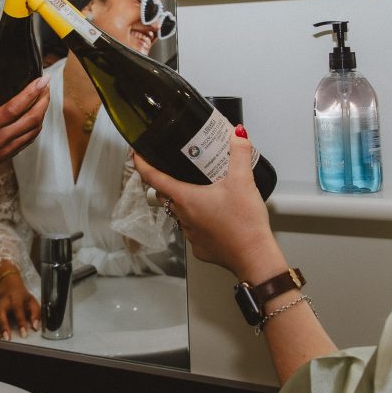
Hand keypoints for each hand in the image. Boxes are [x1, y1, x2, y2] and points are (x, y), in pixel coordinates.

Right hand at [0, 75, 49, 231]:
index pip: (15, 107)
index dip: (31, 92)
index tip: (42, 80)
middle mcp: (0, 139)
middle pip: (32, 118)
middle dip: (44, 100)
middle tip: (46, 86)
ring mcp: (6, 149)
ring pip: (34, 130)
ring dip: (42, 113)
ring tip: (44, 98)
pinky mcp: (7, 155)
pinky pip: (28, 140)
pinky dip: (36, 127)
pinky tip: (35, 118)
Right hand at [0, 272, 40, 340]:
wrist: (11, 288)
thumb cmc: (22, 298)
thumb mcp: (32, 302)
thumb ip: (36, 314)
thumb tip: (36, 326)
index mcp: (16, 298)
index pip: (17, 309)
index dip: (21, 322)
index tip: (24, 334)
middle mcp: (4, 302)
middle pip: (0, 312)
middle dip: (3, 325)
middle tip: (7, 338)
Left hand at [133, 130, 284, 280]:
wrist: (255, 257)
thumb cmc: (245, 224)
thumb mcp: (243, 181)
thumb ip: (239, 154)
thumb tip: (237, 135)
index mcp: (186, 199)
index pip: (153, 178)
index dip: (142, 164)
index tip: (136, 155)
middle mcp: (183, 217)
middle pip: (166, 195)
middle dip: (167, 181)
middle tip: (176, 170)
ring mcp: (190, 235)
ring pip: (180, 213)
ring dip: (186, 203)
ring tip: (201, 191)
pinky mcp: (201, 247)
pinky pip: (194, 231)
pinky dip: (200, 221)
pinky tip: (215, 216)